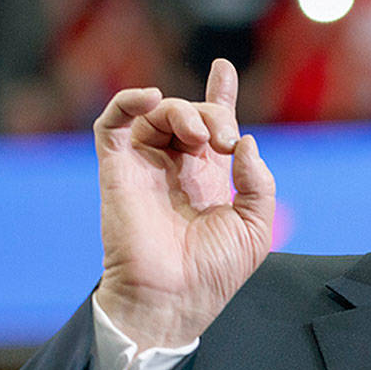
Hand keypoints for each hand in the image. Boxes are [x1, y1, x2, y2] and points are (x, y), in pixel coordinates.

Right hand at [92, 59, 274, 350]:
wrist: (174, 298)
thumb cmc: (214, 272)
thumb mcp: (256, 227)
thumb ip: (259, 183)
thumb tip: (244, 142)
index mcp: (207, 179)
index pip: (211, 127)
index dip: (219, 96)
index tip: (223, 71)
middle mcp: (175, 168)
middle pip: (191, 114)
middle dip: (214, 114)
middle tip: (224, 142)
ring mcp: (145, 166)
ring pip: (156, 112)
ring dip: (184, 111)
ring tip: (203, 138)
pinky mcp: (117, 170)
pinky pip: (112, 124)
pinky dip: (127, 101)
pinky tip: (150, 97)